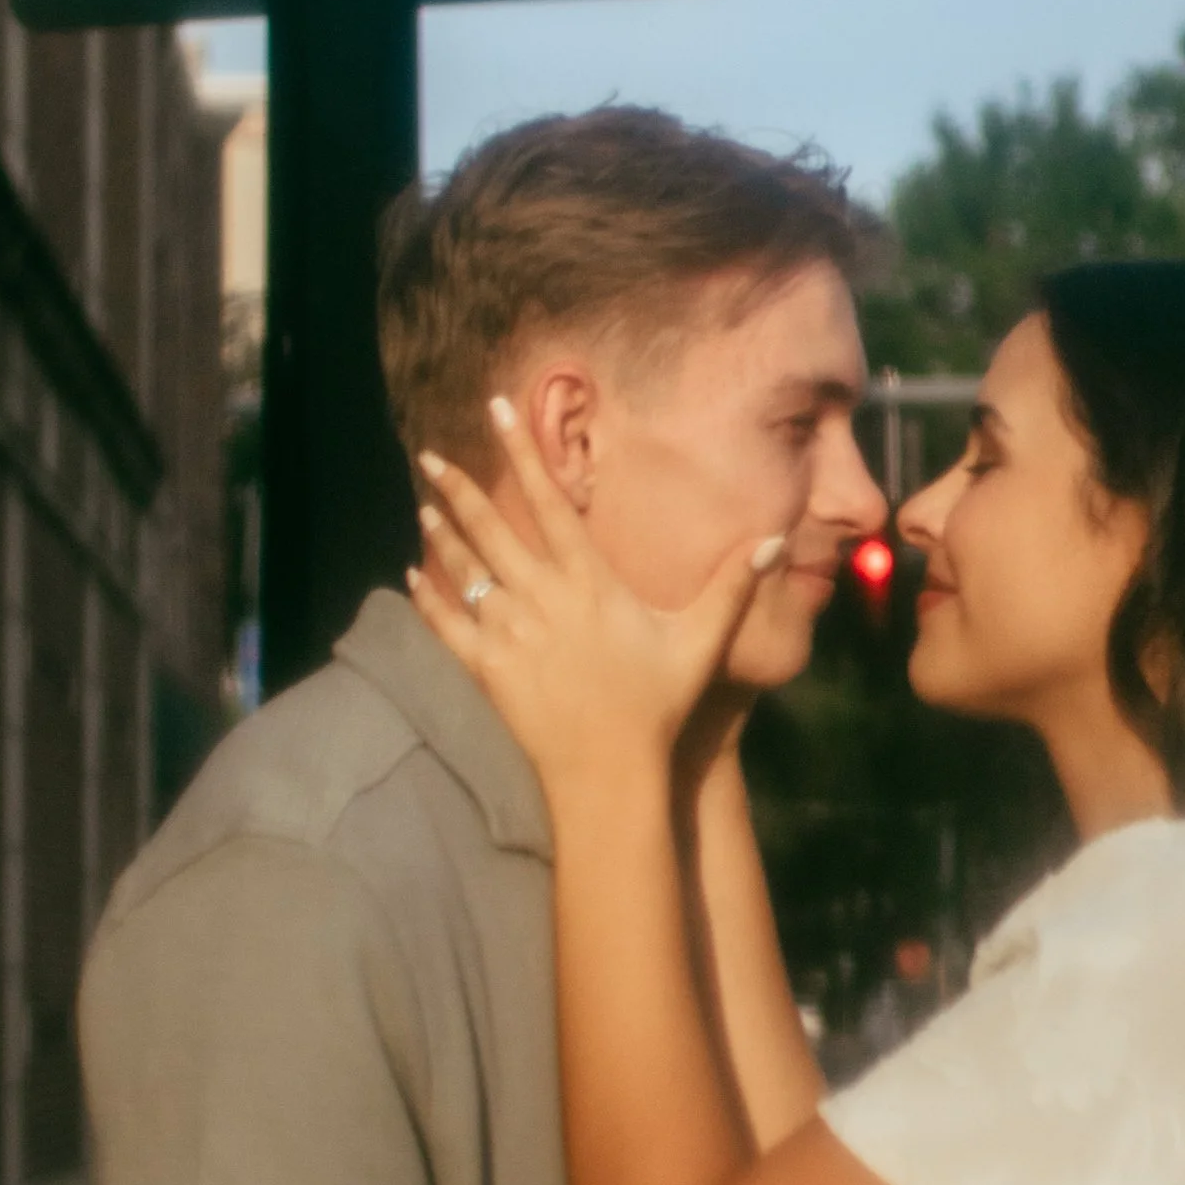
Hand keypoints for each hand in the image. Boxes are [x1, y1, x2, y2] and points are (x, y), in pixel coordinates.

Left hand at [407, 405, 786, 796]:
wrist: (609, 772)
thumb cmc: (657, 706)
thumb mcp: (700, 642)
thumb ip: (732, 587)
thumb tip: (774, 539)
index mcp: (590, 583)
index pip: (550, 504)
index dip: (523, 454)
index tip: (497, 412)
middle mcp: (543, 598)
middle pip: (493, 529)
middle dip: (459, 487)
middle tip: (431, 454)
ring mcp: (510, 633)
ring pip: (466, 571)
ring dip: (442, 535)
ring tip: (422, 502)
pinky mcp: (487, 670)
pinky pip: (448, 625)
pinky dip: (428, 598)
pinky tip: (409, 575)